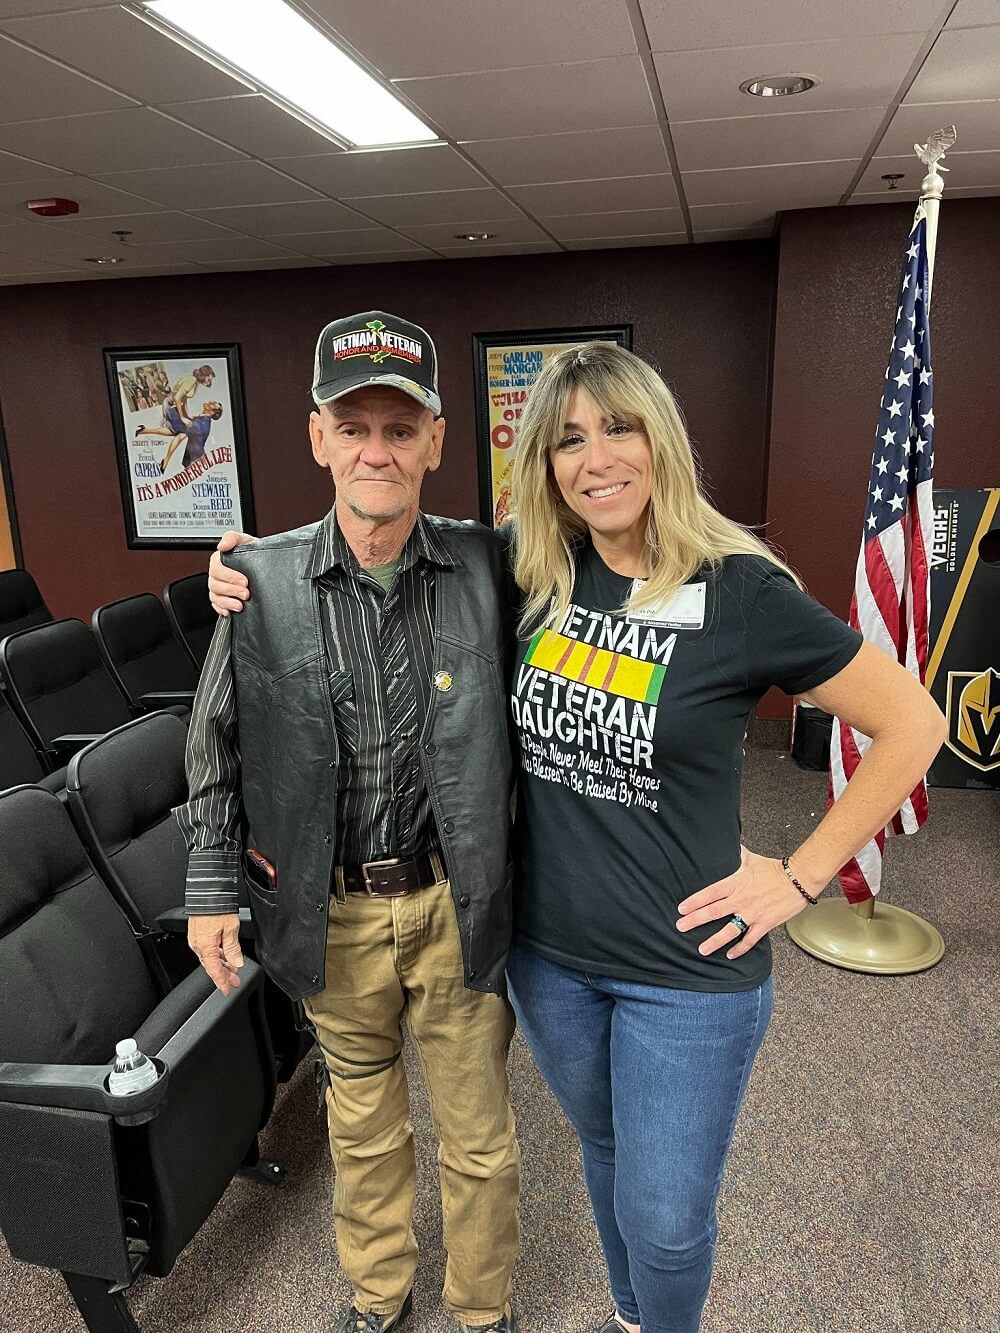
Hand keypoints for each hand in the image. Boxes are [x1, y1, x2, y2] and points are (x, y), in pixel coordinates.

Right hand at [188, 913, 243, 993]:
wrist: (206, 893)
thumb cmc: (216, 907)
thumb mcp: (230, 928)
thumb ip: (233, 948)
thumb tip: (237, 962)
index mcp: (206, 947)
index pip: (215, 971)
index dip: (222, 982)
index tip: (228, 990)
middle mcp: (198, 945)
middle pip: (212, 966)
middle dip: (224, 975)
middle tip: (234, 981)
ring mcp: (196, 940)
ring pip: (209, 958)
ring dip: (221, 965)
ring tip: (232, 969)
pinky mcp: (197, 934)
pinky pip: (207, 950)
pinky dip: (216, 955)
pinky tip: (224, 955)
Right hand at [209, 530, 252, 615]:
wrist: (266, 564)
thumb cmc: (255, 552)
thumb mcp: (246, 540)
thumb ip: (233, 538)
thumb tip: (222, 545)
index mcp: (220, 559)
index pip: (216, 568)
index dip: (229, 576)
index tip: (244, 581)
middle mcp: (218, 573)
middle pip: (214, 584)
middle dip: (231, 590)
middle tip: (246, 593)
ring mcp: (220, 586)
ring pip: (215, 595)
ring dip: (227, 601)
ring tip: (241, 604)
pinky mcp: (223, 597)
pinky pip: (216, 605)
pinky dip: (222, 608)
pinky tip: (231, 611)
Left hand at [676, 847, 809, 959]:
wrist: (798, 879)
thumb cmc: (775, 869)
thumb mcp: (751, 859)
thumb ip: (737, 856)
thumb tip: (729, 847)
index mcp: (735, 883)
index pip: (709, 893)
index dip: (694, 901)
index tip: (681, 909)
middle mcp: (741, 900)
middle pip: (713, 912)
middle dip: (695, 920)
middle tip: (680, 927)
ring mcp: (752, 913)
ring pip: (729, 930)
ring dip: (714, 941)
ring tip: (702, 949)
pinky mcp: (764, 924)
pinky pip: (749, 939)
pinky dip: (740, 948)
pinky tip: (730, 954)